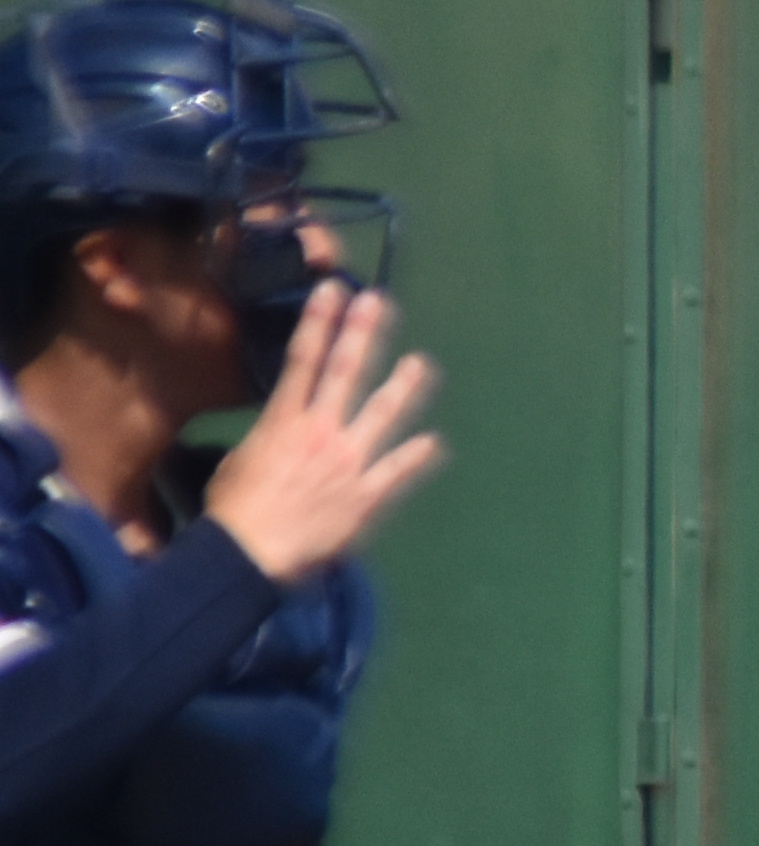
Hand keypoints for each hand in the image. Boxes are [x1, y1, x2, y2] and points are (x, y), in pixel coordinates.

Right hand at [203, 287, 445, 583]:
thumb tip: (279, 429)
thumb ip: (268, 437)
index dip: (320, 322)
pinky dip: (418, 454)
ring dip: (404, 385)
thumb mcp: (240, 460)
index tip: (333, 291)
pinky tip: (436, 441)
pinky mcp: (369, 495)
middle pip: (347, 372)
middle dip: (364, 333)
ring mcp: (351, 462)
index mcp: (284, 421)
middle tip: (380, 301)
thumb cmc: (235, 508)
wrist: (249, 554)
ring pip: (384, 413)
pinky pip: (399, 470)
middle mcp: (322, 432)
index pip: (303, 360)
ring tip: (422, 361)